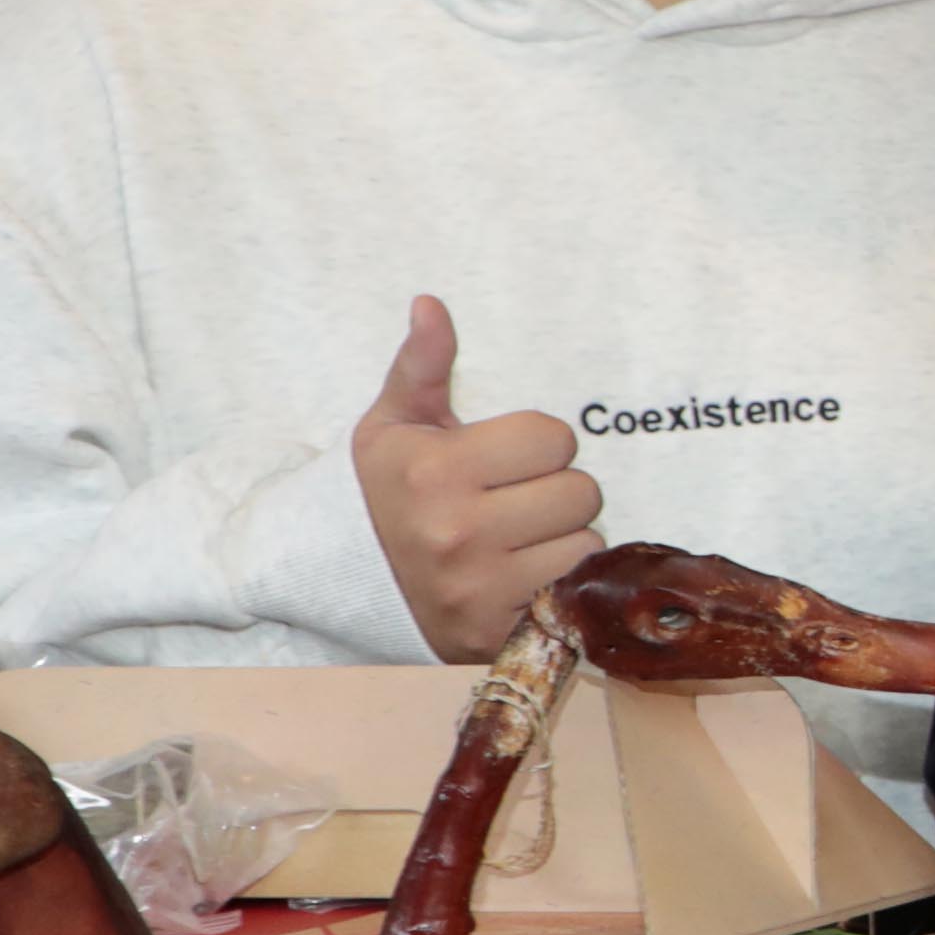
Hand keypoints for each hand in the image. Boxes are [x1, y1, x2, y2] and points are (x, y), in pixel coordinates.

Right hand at [353, 296, 599, 664]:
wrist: (346, 584)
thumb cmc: (384, 493)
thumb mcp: (393, 425)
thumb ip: (422, 365)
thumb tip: (431, 304)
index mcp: (435, 471)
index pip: (554, 438)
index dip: (538, 443)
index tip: (505, 457)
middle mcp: (456, 532)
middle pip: (582, 490)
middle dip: (555, 490)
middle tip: (513, 499)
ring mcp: (479, 588)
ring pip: (587, 542)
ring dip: (563, 538)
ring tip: (516, 538)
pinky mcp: (499, 630)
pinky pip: (576, 589)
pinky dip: (559, 581)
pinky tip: (520, 572)